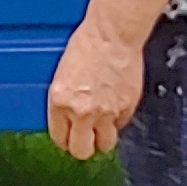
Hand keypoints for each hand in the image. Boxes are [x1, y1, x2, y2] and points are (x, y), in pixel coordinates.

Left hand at [46, 13, 145, 159]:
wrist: (112, 34)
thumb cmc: (87, 45)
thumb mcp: (63, 75)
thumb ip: (65, 102)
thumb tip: (69, 120)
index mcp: (59, 101)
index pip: (60, 138)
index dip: (66, 139)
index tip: (70, 137)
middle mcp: (81, 112)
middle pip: (81, 151)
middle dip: (83, 146)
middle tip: (86, 138)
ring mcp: (106, 112)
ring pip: (105, 145)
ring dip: (103, 137)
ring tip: (103, 125)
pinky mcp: (126, 108)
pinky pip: (121, 126)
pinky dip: (118, 120)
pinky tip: (115, 104)